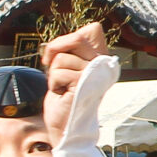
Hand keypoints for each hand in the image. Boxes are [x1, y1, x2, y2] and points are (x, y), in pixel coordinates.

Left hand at [37, 21, 108, 145]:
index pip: (92, 30)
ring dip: (54, 74)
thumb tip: (80, 33)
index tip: (61, 56)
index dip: (68, 39)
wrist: (64, 127)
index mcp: (104, 59)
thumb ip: (74, 49)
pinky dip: (54, 84)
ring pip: (62, 57)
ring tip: (63, 89)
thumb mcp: (69, 67)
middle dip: (56, 49)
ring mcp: (96, 73)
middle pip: (76, 37)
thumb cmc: (64, 98)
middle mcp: (105, 65)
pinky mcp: (85, 83)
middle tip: (51, 66)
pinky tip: (63, 95)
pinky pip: (58, 71)